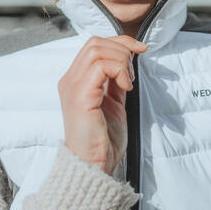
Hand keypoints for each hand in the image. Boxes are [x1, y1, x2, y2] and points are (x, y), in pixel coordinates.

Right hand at [58, 35, 147, 174]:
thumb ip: (115, 80)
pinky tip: (126, 88)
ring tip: (128, 83)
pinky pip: (101, 66)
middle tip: (132, 74)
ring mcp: (72, 87)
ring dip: (121, 60)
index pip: (94, 45)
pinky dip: (119, 70)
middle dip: (122, 49)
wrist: (95, 167)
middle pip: (95, 42)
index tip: (141, 50)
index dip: (120, 42)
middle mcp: (69, 80)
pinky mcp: (80, 96)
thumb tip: (128, 58)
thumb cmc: (104, 139)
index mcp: (75, 80)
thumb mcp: (113, 102)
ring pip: (97, 50)